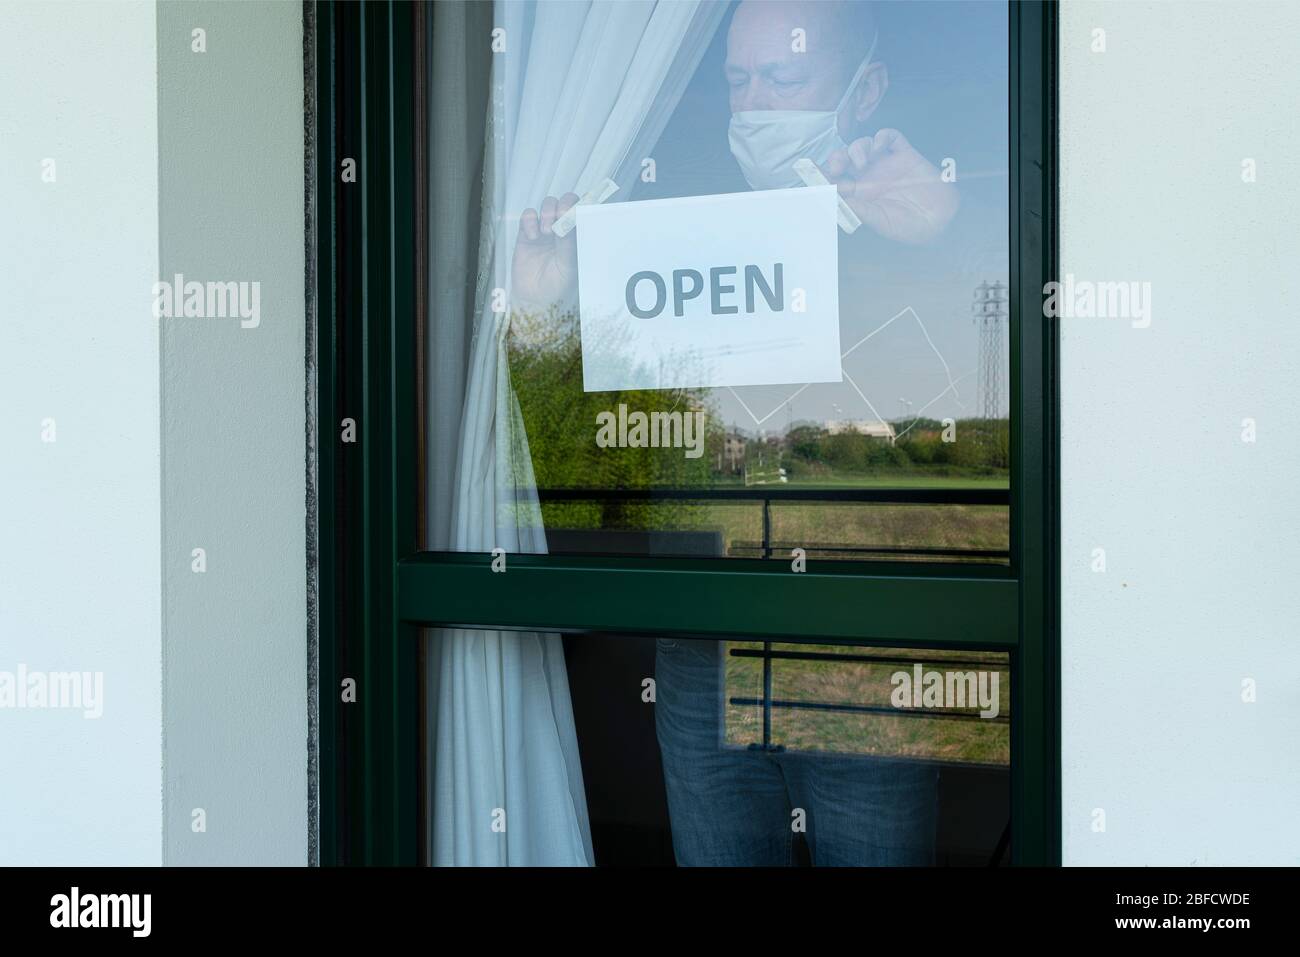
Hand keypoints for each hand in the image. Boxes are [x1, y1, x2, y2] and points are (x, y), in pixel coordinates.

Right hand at [511, 192, 579, 312]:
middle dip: (563, 204)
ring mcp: (544, 230)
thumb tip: (569, 220)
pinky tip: (533, 236)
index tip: (575, 212)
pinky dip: (530, 221)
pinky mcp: (527, 233)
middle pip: (565, 202)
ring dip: (547, 212)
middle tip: (561, 216)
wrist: (535, 299)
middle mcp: (562, 230)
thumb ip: (569, 243)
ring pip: (547, 204)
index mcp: (577, 236)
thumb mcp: (568, 265)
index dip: (579, 206)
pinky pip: (528, 215)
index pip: (582, 211)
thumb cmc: (557, 286)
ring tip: (546, 232)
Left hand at [820, 129, 958, 244]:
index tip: (810, 172)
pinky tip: (879, 148)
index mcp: (859, 195)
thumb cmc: (909, 227)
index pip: (836, 180)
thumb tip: (833, 198)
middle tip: (837, 166)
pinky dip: (881, 137)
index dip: (822, 175)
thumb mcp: (878, 221)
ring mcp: (886, 164)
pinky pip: (889, 137)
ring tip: (862, 162)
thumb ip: (857, 208)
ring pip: (863, 145)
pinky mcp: (905, 154)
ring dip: (857, 149)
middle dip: (836, 158)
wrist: (940, 221)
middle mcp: (870, 178)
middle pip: (845, 159)